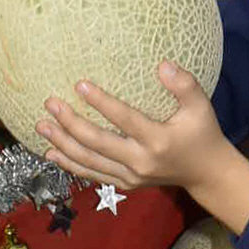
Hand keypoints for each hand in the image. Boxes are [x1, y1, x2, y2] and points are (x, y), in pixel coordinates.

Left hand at [39, 65, 227, 189]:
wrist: (205, 173)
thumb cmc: (202, 132)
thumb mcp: (201, 106)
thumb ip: (184, 84)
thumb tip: (163, 64)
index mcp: (158, 140)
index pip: (124, 119)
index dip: (101, 102)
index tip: (79, 84)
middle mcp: (141, 162)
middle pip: (98, 143)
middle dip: (70, 124)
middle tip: (50, 103)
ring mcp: (131, 176)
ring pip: (89, 162)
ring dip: (62, 145)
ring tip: (42, 125)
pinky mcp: (125, 184)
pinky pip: (93, 174)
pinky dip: (70, 164)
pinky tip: (51, 153)